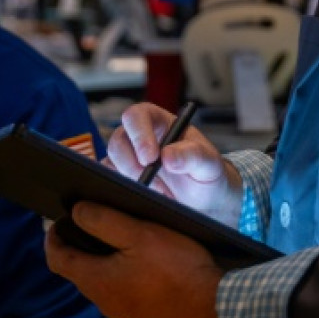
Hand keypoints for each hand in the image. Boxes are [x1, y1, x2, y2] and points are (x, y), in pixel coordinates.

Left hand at [46, 201, 226, 317]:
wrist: (214, 310)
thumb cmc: (178, 271)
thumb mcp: (139, 234)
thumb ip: (104, 221)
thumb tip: (76, 211)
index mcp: (96, 280)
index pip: (57, 258)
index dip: (54, 235)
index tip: (61, 217)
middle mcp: (104, 300)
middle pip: (78, 268)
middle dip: (80, 242)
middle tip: (95, 217)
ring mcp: (124, 309)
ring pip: (102, 278)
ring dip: (104, 255)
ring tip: (123, 231)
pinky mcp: (143, 312)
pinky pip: (122, 288)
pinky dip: (123, 269)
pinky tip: (144, 256)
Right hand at [104, 103, 242, 225]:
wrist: (205, 201)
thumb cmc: (207, 174)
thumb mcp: (209, 164)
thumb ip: (193, 156)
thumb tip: (168, 156)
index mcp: (159, 122)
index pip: (138, 116)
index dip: (139, 134)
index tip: (150, 158)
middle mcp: (139, 137)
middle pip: (118, 140)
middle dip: (132, 163)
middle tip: (152, 182)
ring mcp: (128, 157)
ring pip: (111, 162)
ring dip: (131, 180)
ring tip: (160, 192)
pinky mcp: (121, 177)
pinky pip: (109, 180)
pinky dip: (124, 190)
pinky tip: (146, 196)